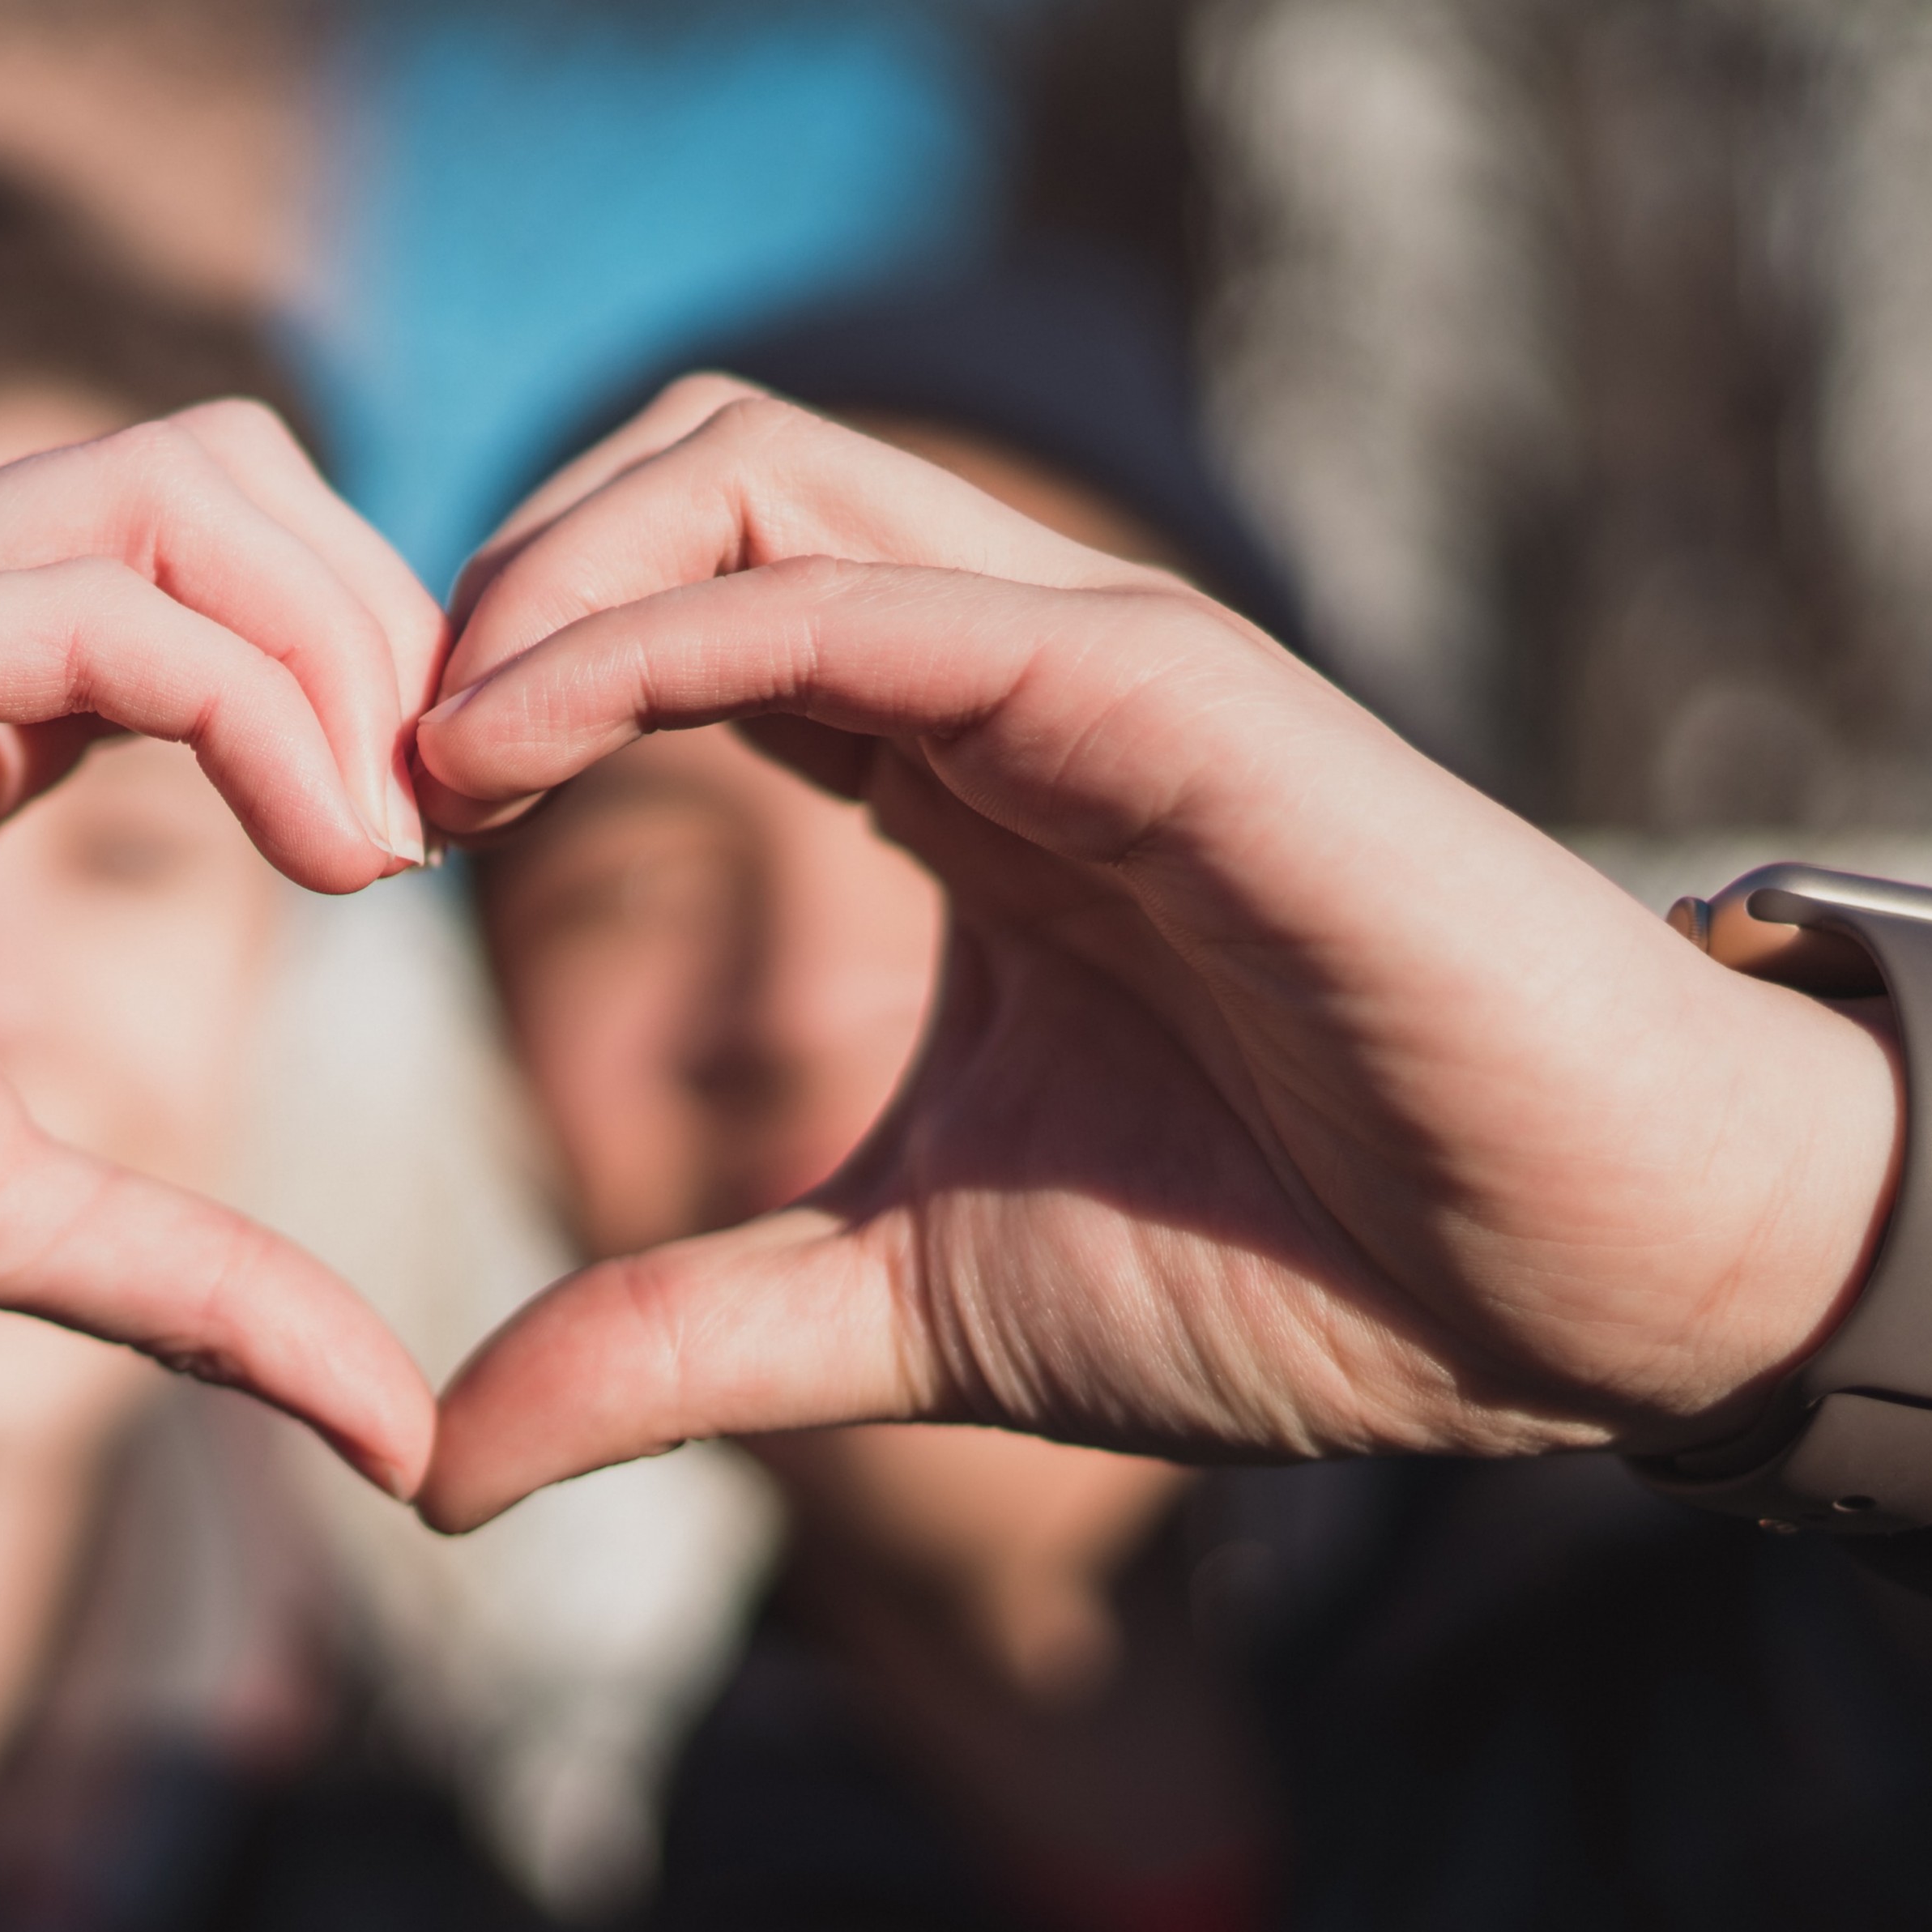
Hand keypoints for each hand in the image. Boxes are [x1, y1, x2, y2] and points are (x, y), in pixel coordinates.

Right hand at [0, 408, 443, 1801]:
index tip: (469, 843)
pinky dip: (239, 696)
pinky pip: (63, 607)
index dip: (385, 675)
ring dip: (340, 639)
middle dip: (397, 621)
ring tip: (392, 835)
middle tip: (464, 816)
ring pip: (177, 487)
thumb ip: (199, 1286)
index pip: (237, 574)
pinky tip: (317, 848)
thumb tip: (404, 1439)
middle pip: (238, 470)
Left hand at [413, 386, 1901, 1527]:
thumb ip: (671, 1341)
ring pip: (751, 470)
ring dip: (536, 579)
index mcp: (943, 771)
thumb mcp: (898, 1304)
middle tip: (358, 774)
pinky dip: (650, 637)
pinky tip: (512, 749)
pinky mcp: (1158, 690)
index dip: (491, 686)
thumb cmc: (1291, 1267)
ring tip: (416, 759)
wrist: (1573, 1294)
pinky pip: (856, 595)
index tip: (368, 838)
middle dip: (486, 582)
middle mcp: (997, 674)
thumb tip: (435, 1461)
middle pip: (688, 474)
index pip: (669, 612)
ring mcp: (1079, 657)